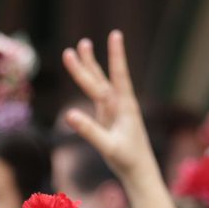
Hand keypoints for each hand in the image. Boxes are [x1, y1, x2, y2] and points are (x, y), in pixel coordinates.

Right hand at [62, 31, 155, 184]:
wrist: (140, 172)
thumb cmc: (127, 160)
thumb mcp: (107, 147)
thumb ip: (89, 130)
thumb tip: (69, 114)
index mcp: (124, 107)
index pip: (117, 77)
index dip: (116, 56)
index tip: (116, 35)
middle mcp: (120, 105)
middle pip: (102, 79)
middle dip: (90, 63)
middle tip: (80, 44)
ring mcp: (114, 111)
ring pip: (100, 85)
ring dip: (91, 68)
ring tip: (83, 49)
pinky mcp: (110, 119)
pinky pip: (99, 98)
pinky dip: (92, 85)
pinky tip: (88, 78)